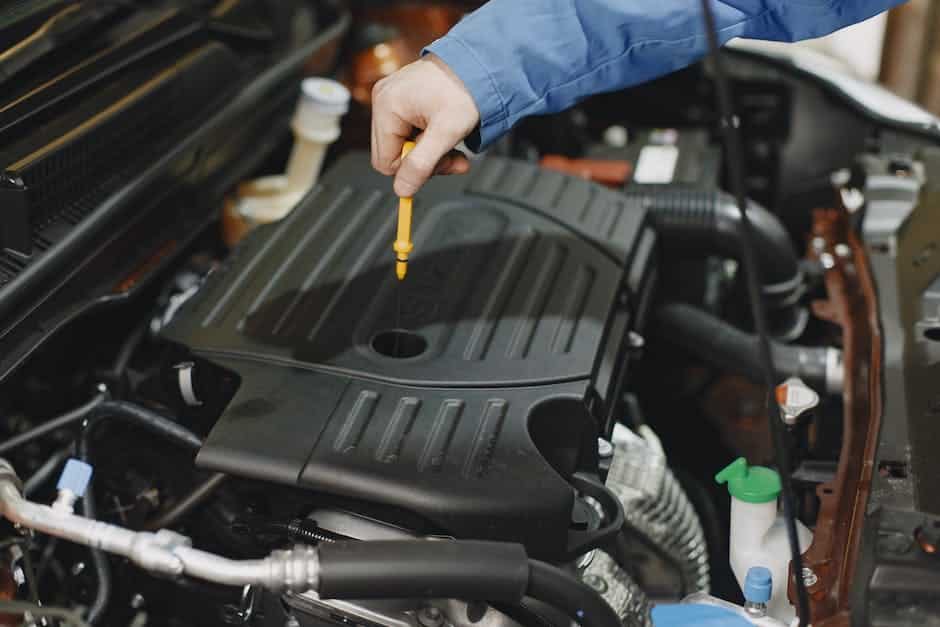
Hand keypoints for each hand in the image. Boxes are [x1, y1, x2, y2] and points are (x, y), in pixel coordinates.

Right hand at [371, 53, 479, 196]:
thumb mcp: (446, 132)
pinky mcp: (400, 97)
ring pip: (402, 144)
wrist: (478, 64)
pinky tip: (443, 129)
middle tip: (452, 155)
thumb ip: (422, 165)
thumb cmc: (465, 89)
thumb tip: (402, 190)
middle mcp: (382, 99)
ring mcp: (390, 96)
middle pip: (393, 154)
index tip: (441, 163)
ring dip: (429, 151)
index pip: (386, 162)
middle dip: (424, 161)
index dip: (413, 170)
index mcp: (387, 106)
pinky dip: (428, 137)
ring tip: (451, 141)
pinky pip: (407, 130)